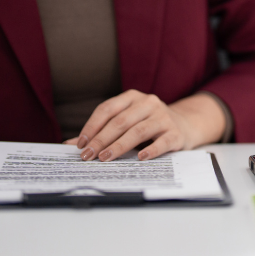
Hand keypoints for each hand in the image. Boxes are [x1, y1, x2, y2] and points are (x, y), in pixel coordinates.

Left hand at [66, 91, 225, 161]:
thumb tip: (70, 145)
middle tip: (88, 155)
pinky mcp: (175, 133)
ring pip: (138, 131)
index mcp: (133, 97)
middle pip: (120, 121)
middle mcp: (148, 103)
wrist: (184, 124)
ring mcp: (163, 117)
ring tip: (105, 158)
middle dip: (101, 139)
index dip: (92, 126)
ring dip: (119, 146)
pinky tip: (140, 158)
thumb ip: (101, 131)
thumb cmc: (148, 124)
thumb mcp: (126, 122)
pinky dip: (150, 150)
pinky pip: (162, 142)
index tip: (80, 143)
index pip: (107, 109)